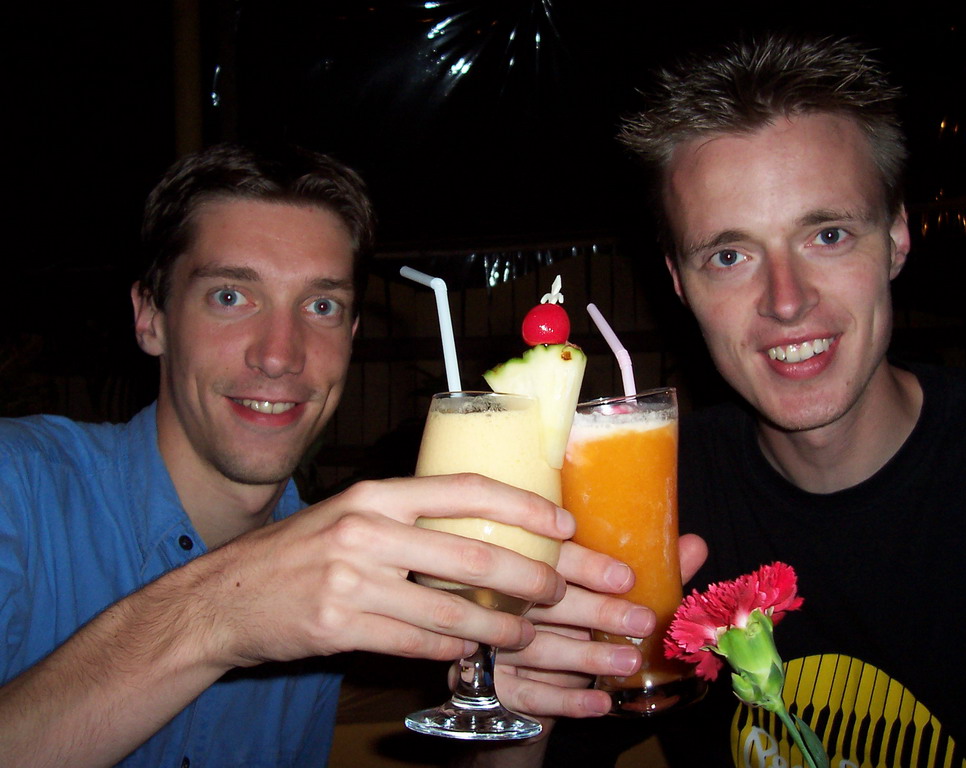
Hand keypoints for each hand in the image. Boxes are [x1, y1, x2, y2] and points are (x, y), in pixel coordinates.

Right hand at [198, 474, 575, 667]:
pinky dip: (449, 652)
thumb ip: (405, 516)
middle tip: (558, 592)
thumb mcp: (348, 513)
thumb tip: (476, 525)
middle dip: (528, 577)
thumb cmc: (297, 551)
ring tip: (524, 635)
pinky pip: (414, 644)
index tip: (562, 524)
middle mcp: (367, 531)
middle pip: (471, 555)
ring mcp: (351, 581)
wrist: (222, 597)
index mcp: (375, 494)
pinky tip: (468, 654)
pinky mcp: (338, 627)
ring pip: (449, 611)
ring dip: (497, 628)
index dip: (522, 505)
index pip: (464, 489)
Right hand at [490, 533, 708, 718]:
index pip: (553, 555)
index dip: (588, 565)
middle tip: (642, 621)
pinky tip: (601, 703)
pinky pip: (530, 694)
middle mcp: (506, 597)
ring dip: (589, 657)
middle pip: (550, 602)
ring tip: (631, 662)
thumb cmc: (569, 613)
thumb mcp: (600, 588)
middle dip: (598, 612)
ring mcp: (496, 641)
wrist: (517, 669)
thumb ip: (646, 569)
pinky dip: (568, 700)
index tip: (625, 577)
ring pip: (541, 648)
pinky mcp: (497, 683)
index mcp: (529, 560)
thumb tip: (695, 545)